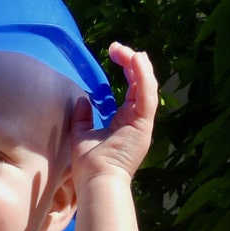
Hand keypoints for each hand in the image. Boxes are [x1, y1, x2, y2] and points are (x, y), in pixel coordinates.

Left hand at [71, 45, 157, 187]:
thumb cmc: (89, 165)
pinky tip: (136, 59)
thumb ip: (83, 116)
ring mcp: (142, 124)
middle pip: (143, 83)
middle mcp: (137, 122)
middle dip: (132, 62)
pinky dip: (143, 75)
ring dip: (138, 65)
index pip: (133, 88)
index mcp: (127, 122)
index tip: (114, 52)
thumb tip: (82, 99)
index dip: (127, 68)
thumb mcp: (81, 133)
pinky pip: (147, 94)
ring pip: (148, 86)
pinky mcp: (143, 125)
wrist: (95, 182)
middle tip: (116, 48)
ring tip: (126, 50)